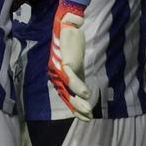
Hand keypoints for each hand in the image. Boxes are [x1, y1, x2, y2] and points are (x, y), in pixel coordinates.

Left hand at [49, 0, 94, 119]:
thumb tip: (85, 92)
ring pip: (68, 90)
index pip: (66, 97)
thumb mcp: (77, 64)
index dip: (75, 108)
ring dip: (78, 101)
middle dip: (77, 108)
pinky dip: (78, 86)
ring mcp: (60, 69)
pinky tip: (87, 94)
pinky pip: (71, 78)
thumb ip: (79, 76)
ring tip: (88, 109)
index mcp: (59, 77)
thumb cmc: (72, 46)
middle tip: (88, 117)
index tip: (86, 118)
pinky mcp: (64, 62)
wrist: (67, 27)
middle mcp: (57, 75)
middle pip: (66, 96)